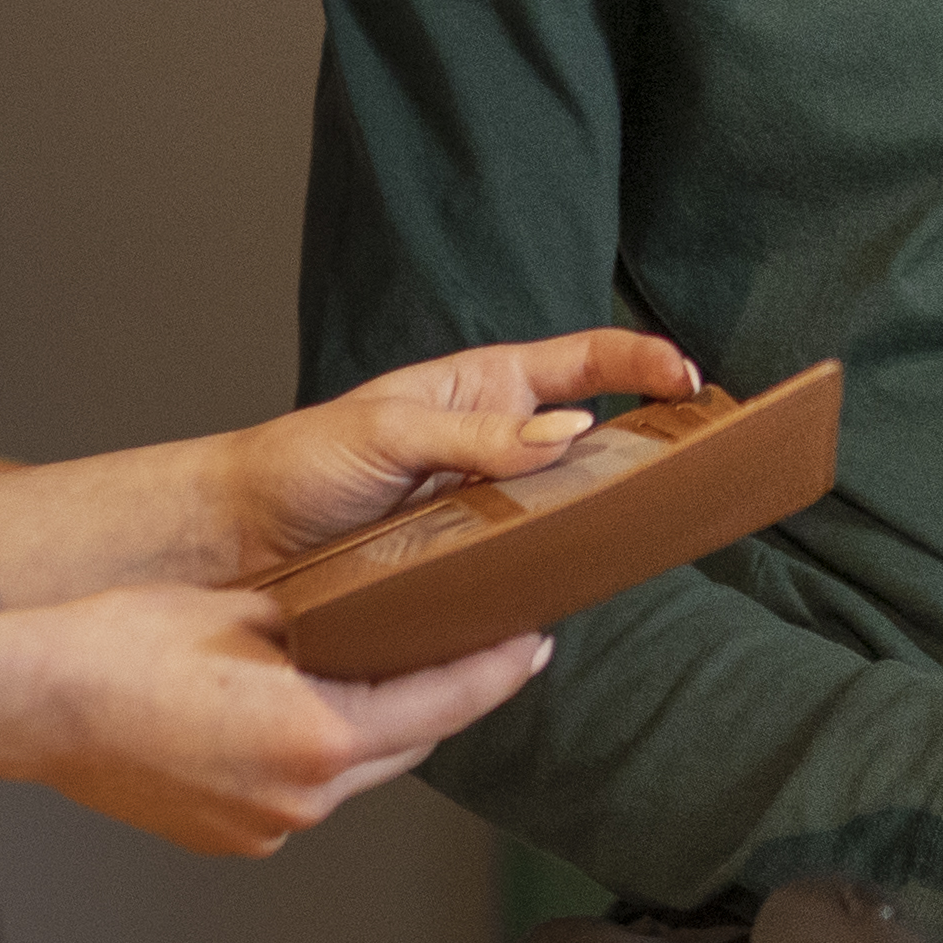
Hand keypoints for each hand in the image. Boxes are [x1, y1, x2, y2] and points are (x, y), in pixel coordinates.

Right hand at [0, 577, 553, 856]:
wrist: (32, 702)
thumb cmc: (126, 643)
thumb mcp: (249, 609)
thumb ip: (334, 616)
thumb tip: (389, 601)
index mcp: (316, 737)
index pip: (442, 702)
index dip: (497, 668)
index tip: (535, 639)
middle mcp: (301, 799)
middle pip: (409, 743)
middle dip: (444, 694)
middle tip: (479, 640)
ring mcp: (265, 828)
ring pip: (358, 770)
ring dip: (379, 724)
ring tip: (391, 663)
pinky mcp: (233, 838)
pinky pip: (305, 790)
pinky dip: (320, 751)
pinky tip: (307, 704)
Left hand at [203, 330, 703, 574]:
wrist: (241, 538)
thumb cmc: (303, 463)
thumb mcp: (388, 433)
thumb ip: (475, 436)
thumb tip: (569, 432)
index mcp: (485, 388)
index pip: (587, 361)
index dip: (643, 362)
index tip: (688, 378)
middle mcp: (499, 446)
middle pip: (598, 435)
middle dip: (653, 439)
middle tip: (701, 455)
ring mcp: (491, 508)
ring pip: (571, 505)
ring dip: (608, 512)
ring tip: (651, 521)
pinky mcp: (473, 564)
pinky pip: (532, 563)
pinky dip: (560, 569)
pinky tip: (576, 582)